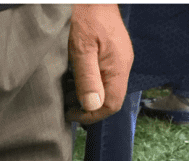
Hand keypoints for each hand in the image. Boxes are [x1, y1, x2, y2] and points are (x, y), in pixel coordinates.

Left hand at [67, 4, 133, 123]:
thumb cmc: (86, 18)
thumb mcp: (81, 50)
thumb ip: (87, 78)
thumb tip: (92, 106)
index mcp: (118, 67)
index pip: (112, 104)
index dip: (92, 115)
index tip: (72, 114)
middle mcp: (122, 65)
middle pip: (110, 99)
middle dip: (88, 107)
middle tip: (66, 105)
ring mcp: (118, 59)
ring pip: (106, 89)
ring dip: (86, 96)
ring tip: (66, 93)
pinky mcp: (111, 53)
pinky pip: (103, 77)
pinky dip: (88, 83)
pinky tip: (73, 79)